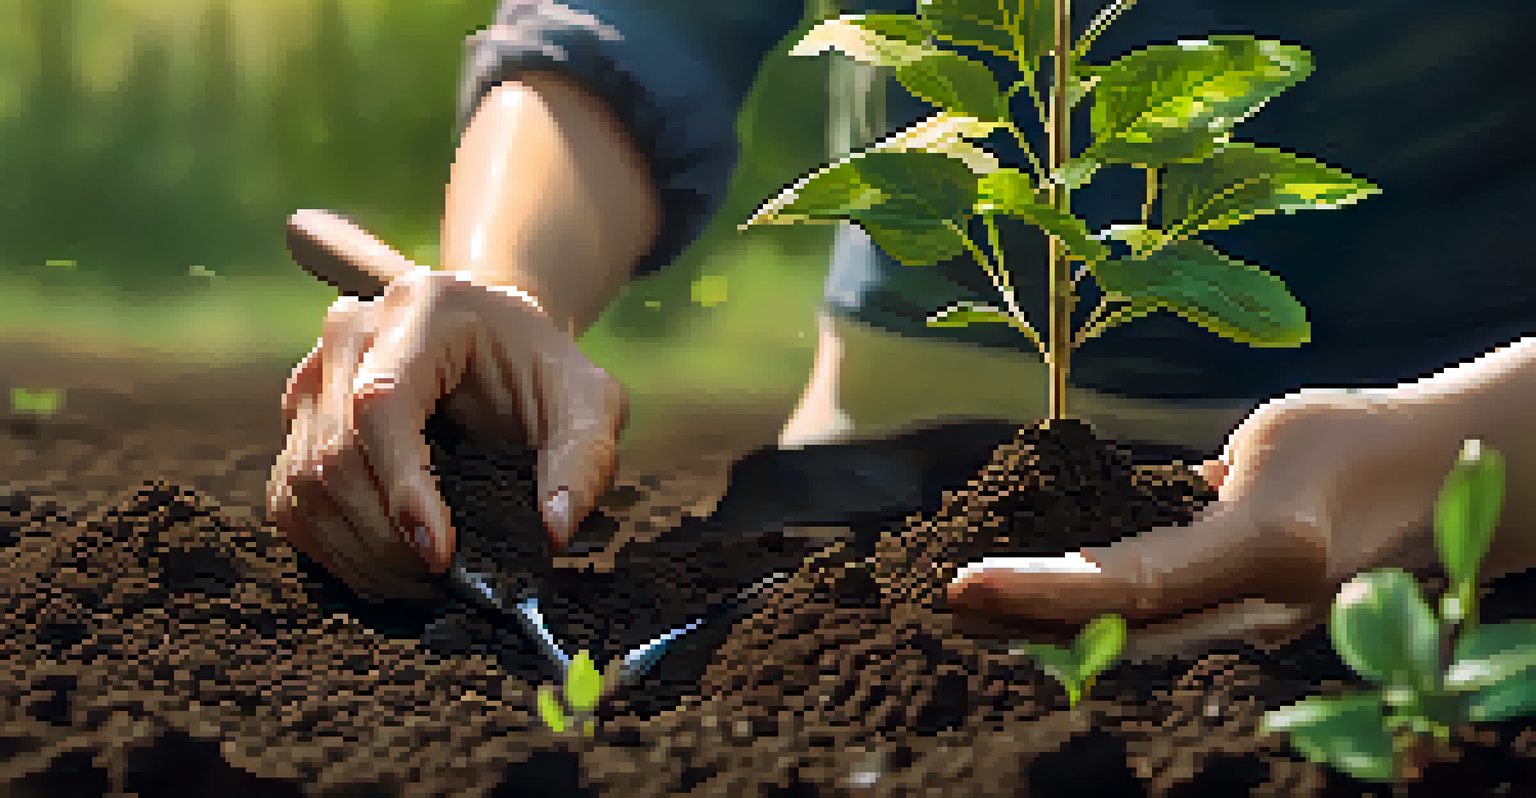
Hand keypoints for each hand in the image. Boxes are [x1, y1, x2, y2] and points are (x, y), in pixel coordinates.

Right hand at [267, 268, 627, 601]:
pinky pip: (293, 503)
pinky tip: (391, 572)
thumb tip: (552, 531)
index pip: (383, 402)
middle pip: (336, 453)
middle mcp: (351, 333)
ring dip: (363, 554)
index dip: (404, 486)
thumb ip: (585, 459)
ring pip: (306, 486)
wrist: (499, 343)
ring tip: (426, 585)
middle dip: (390, 538)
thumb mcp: (590, 402)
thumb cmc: (545, 372)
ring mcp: (313, 376)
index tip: (440, 554)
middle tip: (449, 584)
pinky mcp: (298, 423)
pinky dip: (338, 552)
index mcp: (423, 308)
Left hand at [946, 388, 1465, 656]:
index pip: (1128, 583)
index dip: (1040, 590)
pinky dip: (1095, 630)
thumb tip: (1125, 532)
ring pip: (1138, 647)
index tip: (965, 582)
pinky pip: (1162, 635)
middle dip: (1025, 626)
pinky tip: (1042, 621)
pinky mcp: (1257, 631)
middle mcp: (1262, 608)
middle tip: (943, 609)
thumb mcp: (1265, 437)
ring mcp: (1261, 631)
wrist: (1435, 480)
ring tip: (973, 619)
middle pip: (1122, 633)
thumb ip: (1188, 490)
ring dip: (1051, 635)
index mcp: (1266, 548)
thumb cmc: (1352, 435)